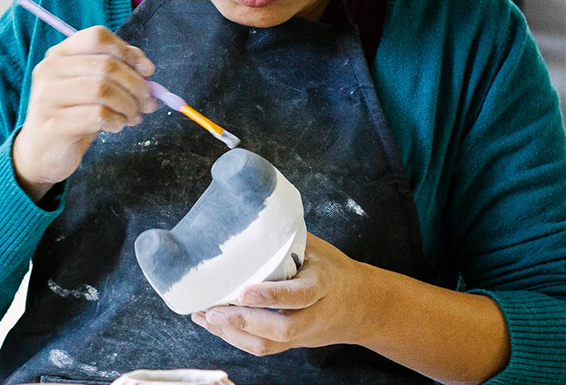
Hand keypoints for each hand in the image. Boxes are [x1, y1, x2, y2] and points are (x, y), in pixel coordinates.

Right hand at [12, 26, 157, 199]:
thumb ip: (117, 72)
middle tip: (148, 103)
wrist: (42, 152)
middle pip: (106, 65)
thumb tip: (146, 70)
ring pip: (103, 89)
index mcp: (60, 54)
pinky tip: (116, 126)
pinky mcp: (53, 124)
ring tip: (132, 117)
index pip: (97, 37)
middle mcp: (49, 70)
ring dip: (128, 105)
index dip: (128, 52)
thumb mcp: (92, 87)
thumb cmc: (73, 114)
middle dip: (136, 85)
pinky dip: (116, 121)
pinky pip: (97, 116)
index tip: (147, 71)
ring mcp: (48, 97)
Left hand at [191, 230, 388, 355]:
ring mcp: (303, 333)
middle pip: (282, 328)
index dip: (272, 296)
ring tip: (203, 316)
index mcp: (324, 284)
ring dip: (232, 334)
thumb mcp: (318, 249)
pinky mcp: (292, 343)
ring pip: (269, 344)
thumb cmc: (333, 270)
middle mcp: (314, 314)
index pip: (300, 294)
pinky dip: (234, 338)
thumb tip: (248, 217)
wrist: (362, 306)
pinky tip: (213, 324)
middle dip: (244, 322)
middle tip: (212, 311)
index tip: (244, 292)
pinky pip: (263, 347)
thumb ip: (287, 240)